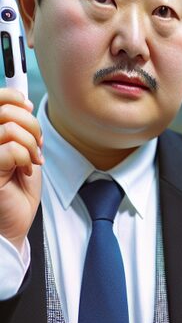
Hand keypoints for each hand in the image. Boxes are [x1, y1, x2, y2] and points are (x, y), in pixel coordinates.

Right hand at [0, 89, 42, 251]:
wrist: (12, 224)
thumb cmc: (14, 190)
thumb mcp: (20, 150)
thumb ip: (18, 127)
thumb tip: (23, 103)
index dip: (13, 97)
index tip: (27, 108)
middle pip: (5, 110)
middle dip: (31, 125)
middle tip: (36, 145)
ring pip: (10, 128)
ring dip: (31, 144)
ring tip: (31, 160)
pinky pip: (11, 149)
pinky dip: (25, 158)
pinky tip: (24, 171)